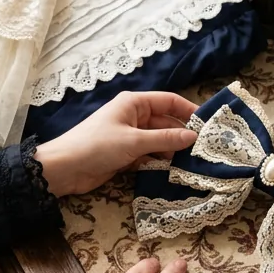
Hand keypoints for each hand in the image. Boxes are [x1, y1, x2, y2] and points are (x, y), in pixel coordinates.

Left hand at [33, 91, 197, 196]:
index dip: (189, 110)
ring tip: (193, 163)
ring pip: (159, 141)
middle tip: (204, 150)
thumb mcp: (135, 142)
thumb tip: (193, 137)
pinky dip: (159, 162)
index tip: (208, 124)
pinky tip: (174, 171)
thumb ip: (165, 140)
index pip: (169, 101)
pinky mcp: (126, 154)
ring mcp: (130, 136)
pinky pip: (149, 155)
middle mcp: (134, 116)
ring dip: (172, 151)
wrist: (65, 169)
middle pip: (166, 122)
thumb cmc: (97, 146)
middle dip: (182, 135)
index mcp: (134, 103)